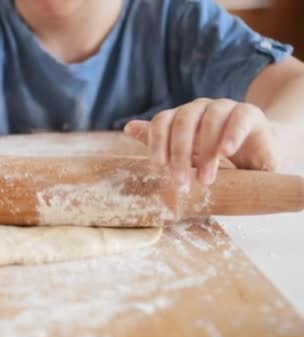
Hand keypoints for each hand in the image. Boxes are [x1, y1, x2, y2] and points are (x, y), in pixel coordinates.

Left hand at [124, 98, 285, 184]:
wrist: (256, 149)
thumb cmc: (213, 150)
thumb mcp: (186, 151)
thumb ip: (160, 139)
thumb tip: (128, 128)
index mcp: (181, 116)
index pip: (162, 122)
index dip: (156, 142)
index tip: (157, 166)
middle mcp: (200, 107)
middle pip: (183, 121)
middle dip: (179, 152)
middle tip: (180, 181)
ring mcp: (225, 107)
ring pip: (210, 121)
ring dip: (206, 151)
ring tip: (205, 179)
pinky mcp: (249, 114)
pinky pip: (238, 118)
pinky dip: (231, 134)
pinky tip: (226, 151)